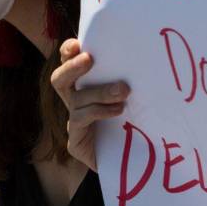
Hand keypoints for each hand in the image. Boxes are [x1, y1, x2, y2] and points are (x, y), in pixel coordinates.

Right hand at [49, 39, 128, 171]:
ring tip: (123, 90)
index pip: (69, 62)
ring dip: (99, 91)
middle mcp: (74, 101)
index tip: (78, 43)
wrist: (129, 162)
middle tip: (89, 58)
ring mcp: (73, 121)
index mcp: (84, 86)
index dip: (68, 52)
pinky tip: (118, 110)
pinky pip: (82, 120)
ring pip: (76, 99)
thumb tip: (147, 58)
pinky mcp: (75, 141)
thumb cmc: (133, 124)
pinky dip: (100, 110)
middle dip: (72, 67)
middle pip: (59, 79)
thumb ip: (129, 80)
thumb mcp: (132, 98)